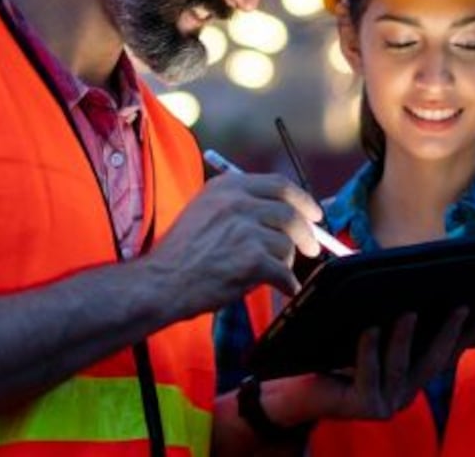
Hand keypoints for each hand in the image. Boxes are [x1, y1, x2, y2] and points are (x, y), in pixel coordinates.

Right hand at [142, 172, 322, 319]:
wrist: (161, 283)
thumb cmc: (181, 254)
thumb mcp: (204, 210)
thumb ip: (239, 206)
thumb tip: (282, 214)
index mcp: (228, 187)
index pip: (279, 185)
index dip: (302, 200)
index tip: (314, 214)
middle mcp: (238, 203)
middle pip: (290, 213)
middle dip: (306, 233)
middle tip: (312, 248)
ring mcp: (246, 230)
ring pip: (286, 244)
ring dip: (285, 262)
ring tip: (273, 273)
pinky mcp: (251, 259)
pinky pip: (283, 272)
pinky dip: (287, 285)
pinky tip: (283, 290)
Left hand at [304, 309, 474, 420]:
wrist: (297, 391)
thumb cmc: (334, 356)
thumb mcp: (371, 337)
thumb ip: (394, 324)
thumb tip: (416, 288)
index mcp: (412, 378)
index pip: (447, 354)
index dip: (470, 335)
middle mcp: (405, 394)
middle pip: (433, 361)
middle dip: (448, 332)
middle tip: (460, 306)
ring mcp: (387, 404)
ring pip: (400, 366)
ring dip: (405, 338)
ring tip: (408, 312)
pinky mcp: (364, 406)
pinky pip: (368, 373)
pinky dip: (369, 349)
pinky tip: (369, 329)